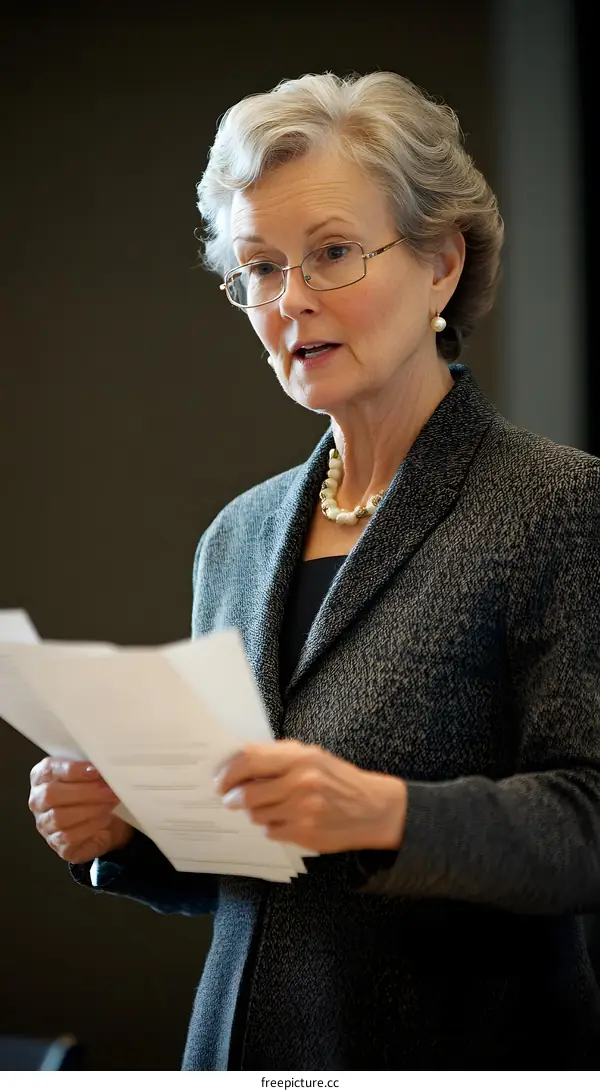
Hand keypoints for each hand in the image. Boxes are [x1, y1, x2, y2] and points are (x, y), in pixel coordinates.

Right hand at [28, 757, 133, 864]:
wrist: (109, 821)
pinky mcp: (56, 843)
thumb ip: (91, 768)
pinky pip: (68, 836)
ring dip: (90, 809)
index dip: (73, 770)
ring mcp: (44, 824)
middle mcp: (38, 800)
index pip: (50, 769)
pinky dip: (90, 826)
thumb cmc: (96, 793)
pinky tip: (104, 818)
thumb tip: (103, 765)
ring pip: (59, 817)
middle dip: (84, 791)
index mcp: (43, 775)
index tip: (95, 770)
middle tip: (108, 789)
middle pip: (51, 794)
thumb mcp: (92, 775)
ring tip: (110, 803)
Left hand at [214, 740, 406, 853]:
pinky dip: (272, 826)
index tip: (220, 779)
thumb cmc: (338, 779)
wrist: (373, 809)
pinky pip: (271, 831)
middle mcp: (301, 782)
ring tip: (269, 806)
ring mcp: (302, 810)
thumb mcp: (313, 757)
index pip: (250, 759)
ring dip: (255, 812)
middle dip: (233, 797)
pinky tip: (286, 820)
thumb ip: (278, 757)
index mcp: (301, 757)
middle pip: (247, 792)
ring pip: (256, 815)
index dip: (228, 771)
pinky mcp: (304, 833)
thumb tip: (239, 762)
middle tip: (230, 799)